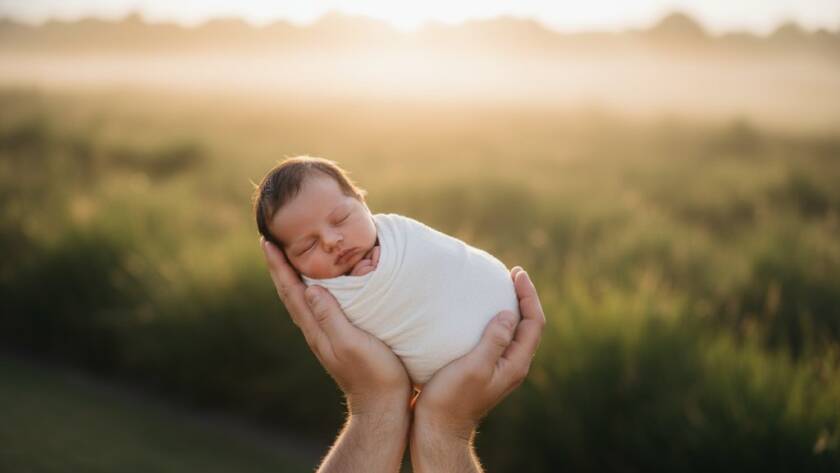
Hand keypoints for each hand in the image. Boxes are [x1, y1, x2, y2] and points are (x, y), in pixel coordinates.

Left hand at [260, 238, 409, 415]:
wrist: (383, 406)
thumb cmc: (374, 374)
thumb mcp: (352, 343)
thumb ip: (331, 317)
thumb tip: (309, 289)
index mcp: (316, 328)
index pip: (291, 290)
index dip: (279, 266)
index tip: (267, 241)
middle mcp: (316, 331)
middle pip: (291, 292)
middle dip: (280, 266)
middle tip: (272, 240)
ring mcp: (327, 336)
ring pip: (303, 299)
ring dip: (294, 275)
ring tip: (291, 255)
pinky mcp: (340, 338)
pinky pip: (319, 306)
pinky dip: (313, 287)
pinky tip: (321, 284)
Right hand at [411, 266, 544, 467]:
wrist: (437, 430)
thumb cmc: (451, 399)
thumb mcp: (474, 367)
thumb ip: (494, 340)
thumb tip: (510, 313)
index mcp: (516, 363)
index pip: (534, 322)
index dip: (529, 295)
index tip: (516, 273)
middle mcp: (513, 365)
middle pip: (529, 325)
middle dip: (523, 297)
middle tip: (511, 274)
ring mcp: (500, 369)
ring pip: (514, 332)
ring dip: (510, 307)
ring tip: (497, 287)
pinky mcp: (485, 370)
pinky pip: (498, 338)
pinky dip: (495, 320)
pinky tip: (477, 313)